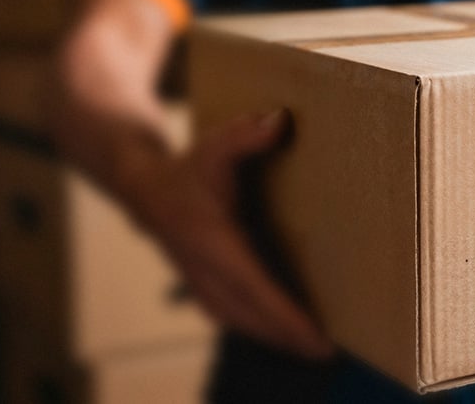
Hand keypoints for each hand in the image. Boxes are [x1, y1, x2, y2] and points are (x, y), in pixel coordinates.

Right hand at [124, 109, 334, 358]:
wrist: (145, 188)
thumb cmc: (189, 167)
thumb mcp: (216, 144)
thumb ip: (247, 135)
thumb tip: (280, 121)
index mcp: (213, 243)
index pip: (256, 288)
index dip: (287, 317)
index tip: (317, 339)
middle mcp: (207, 272)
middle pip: (254, 318)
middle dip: (290, 338)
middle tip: (329, 352)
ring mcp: (202, 285)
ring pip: (243, 323)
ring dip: (276, 338)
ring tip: (315, 348)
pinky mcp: (205, 288)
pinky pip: (236, 318)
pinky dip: (262, 329)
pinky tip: (287, 335)